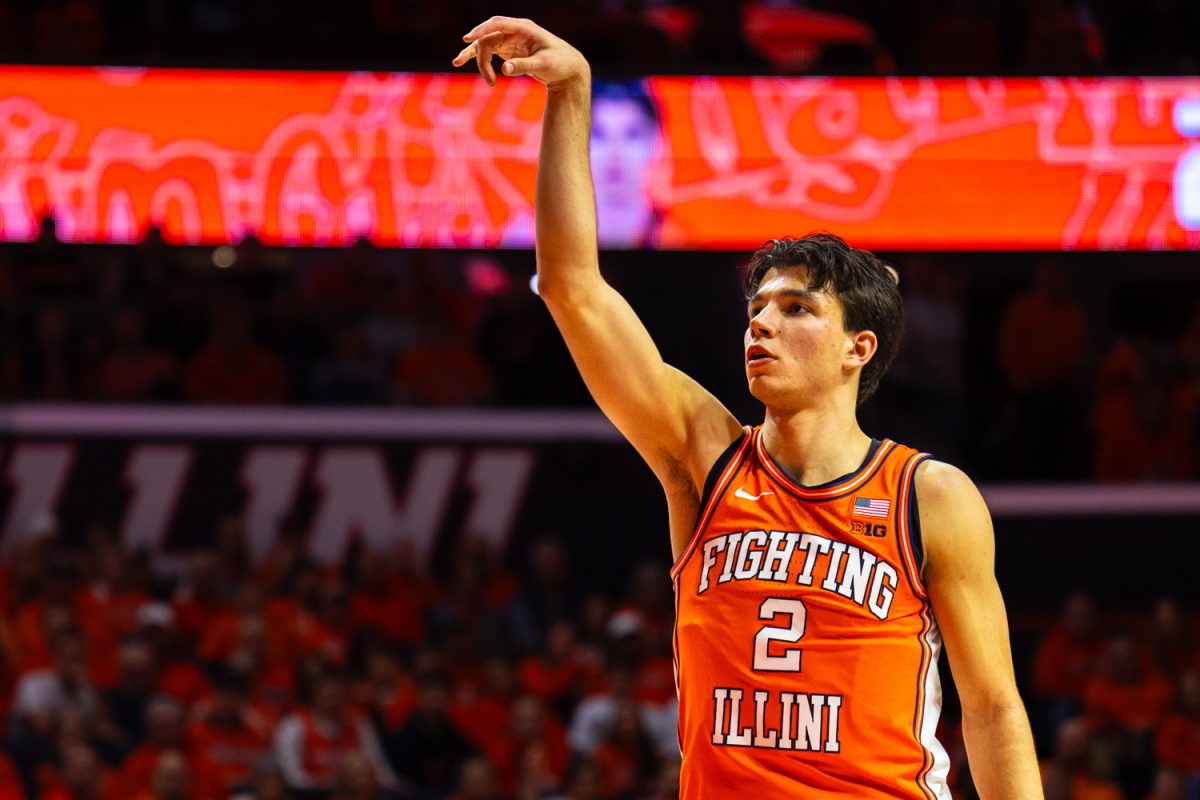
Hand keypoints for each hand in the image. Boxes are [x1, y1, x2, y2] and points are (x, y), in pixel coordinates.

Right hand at [452, 16, 588, 89]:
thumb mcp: (543, 66)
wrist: (569, 70)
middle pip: (488, 38)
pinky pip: (488, 51)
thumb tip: (504, 69)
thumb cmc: (560, 64)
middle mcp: (515, 31)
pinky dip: (477, 57)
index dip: (481, 30)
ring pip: (485, 45)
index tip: (467, 39)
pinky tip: (460, 60)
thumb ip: (523, 66)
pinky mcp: (509, 50)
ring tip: (456, 64)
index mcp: (524, 28)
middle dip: (482, 58)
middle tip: (489, 82)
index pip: (497, 24)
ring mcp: (511, 40)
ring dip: (476, 58)